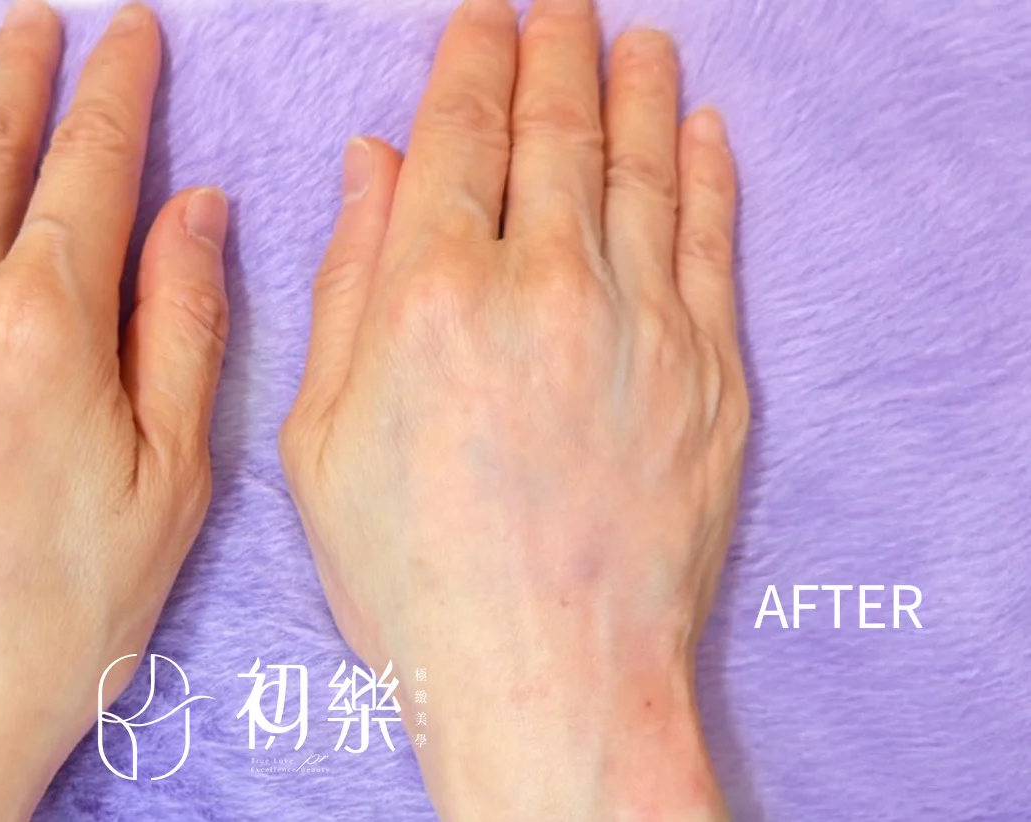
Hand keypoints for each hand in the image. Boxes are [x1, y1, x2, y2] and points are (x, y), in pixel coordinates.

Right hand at [280, 0, 743, 817]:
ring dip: (636, 88)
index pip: (460, 135)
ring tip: (633, 37)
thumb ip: (348, 283)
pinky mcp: (710, 368)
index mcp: (431, 293)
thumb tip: (374, 164)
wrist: (546, 670)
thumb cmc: (413, 569)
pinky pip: (708, 239)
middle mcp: (543, 282)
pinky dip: (705, 171)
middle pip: (555, 130)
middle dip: (555, 51)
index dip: (470, 61)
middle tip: (559, 5)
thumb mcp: (322, 435)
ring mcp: (640, 320)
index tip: (482, 17)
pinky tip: (700, 127)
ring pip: (640, 166)